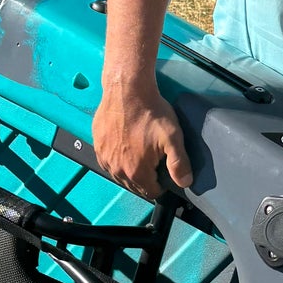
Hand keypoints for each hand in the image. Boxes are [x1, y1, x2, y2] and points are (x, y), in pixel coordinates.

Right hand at [92, 79, 192, 199]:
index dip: (161, 184)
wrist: (126, 90)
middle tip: (155, 158)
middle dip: (146, 178)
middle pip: (134, 185)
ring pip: (120, 174)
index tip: (165, 170)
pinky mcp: (97, 145)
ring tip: (141, 151)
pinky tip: (126, 145)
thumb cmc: (150, 112)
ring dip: (130, 169)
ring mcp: (104, 158)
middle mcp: (116, 170)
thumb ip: (179, 163)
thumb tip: (185, 182)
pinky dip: (117, 159)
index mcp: (136, 172)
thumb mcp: (172, 137)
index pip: (151, 192)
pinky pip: (108, 161)